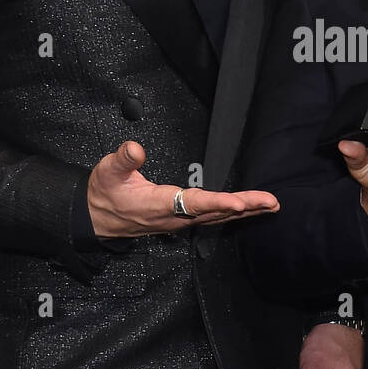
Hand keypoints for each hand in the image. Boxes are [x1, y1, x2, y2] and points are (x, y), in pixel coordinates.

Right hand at [87, 141, 278, 237]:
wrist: (96, 218)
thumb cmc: (104, 193)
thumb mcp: (107, 172)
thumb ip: (122, 159)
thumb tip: (135, 147)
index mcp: (158, 204)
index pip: (193, 204)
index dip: (217, 204)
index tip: (239, 203)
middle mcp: (174, 216)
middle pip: (215, 213)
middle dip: (245, 207)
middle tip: (271, 202)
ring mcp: (180, 221)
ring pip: (218, 218)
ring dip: (245, 212)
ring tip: (269, 205)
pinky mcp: (182, 220)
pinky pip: (213, 218)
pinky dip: (234, 214)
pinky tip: (248, 210)